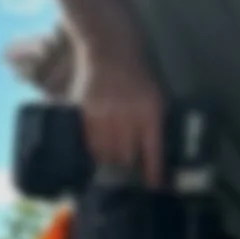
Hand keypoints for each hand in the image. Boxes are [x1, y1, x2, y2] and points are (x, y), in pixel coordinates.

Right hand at [82, 49, 166, 187]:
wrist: (109, 50)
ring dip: (112, 161)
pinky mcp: (85, 114)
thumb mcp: (155, 97)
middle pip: (128, 157)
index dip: (153, 173)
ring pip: (107, 154)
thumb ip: (153, 125)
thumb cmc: (137, 76)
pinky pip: (90, 144)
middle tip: (130, 173)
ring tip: (114, 162)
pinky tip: (100, 151)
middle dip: (130, 168)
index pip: (153, 151)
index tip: (154, 188)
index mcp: (149, 112)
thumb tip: (152, 158)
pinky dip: (96, 152)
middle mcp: (127, 116)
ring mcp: (104, 115)